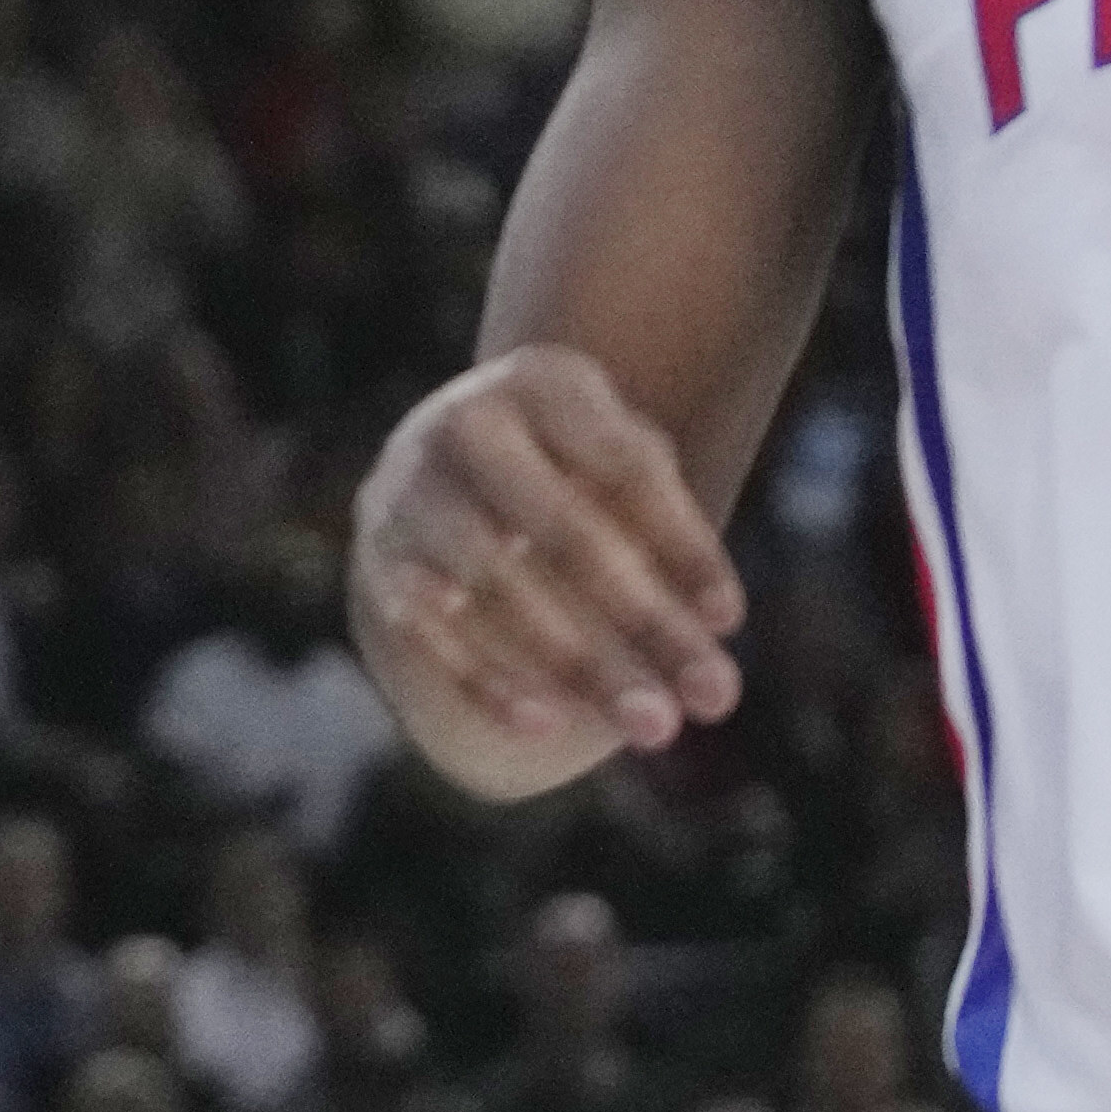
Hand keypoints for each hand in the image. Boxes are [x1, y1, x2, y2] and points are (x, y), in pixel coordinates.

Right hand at [351, 346, 745, 789]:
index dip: (683, 544)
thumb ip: (672, 535)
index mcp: (541, 384)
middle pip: (565, 527)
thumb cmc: (567, 476)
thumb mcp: (620, 470)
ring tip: (653, 726)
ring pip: (496, 581)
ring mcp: (410, 490)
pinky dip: (486, 679)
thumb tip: (718, 621)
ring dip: (579, 661)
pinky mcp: (379, 558)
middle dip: (644, 619)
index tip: (731, 621)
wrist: (447, 477)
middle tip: (714, 701)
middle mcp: (465, 423)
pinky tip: (546, 725)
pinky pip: (428, 629)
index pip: (623, 466)